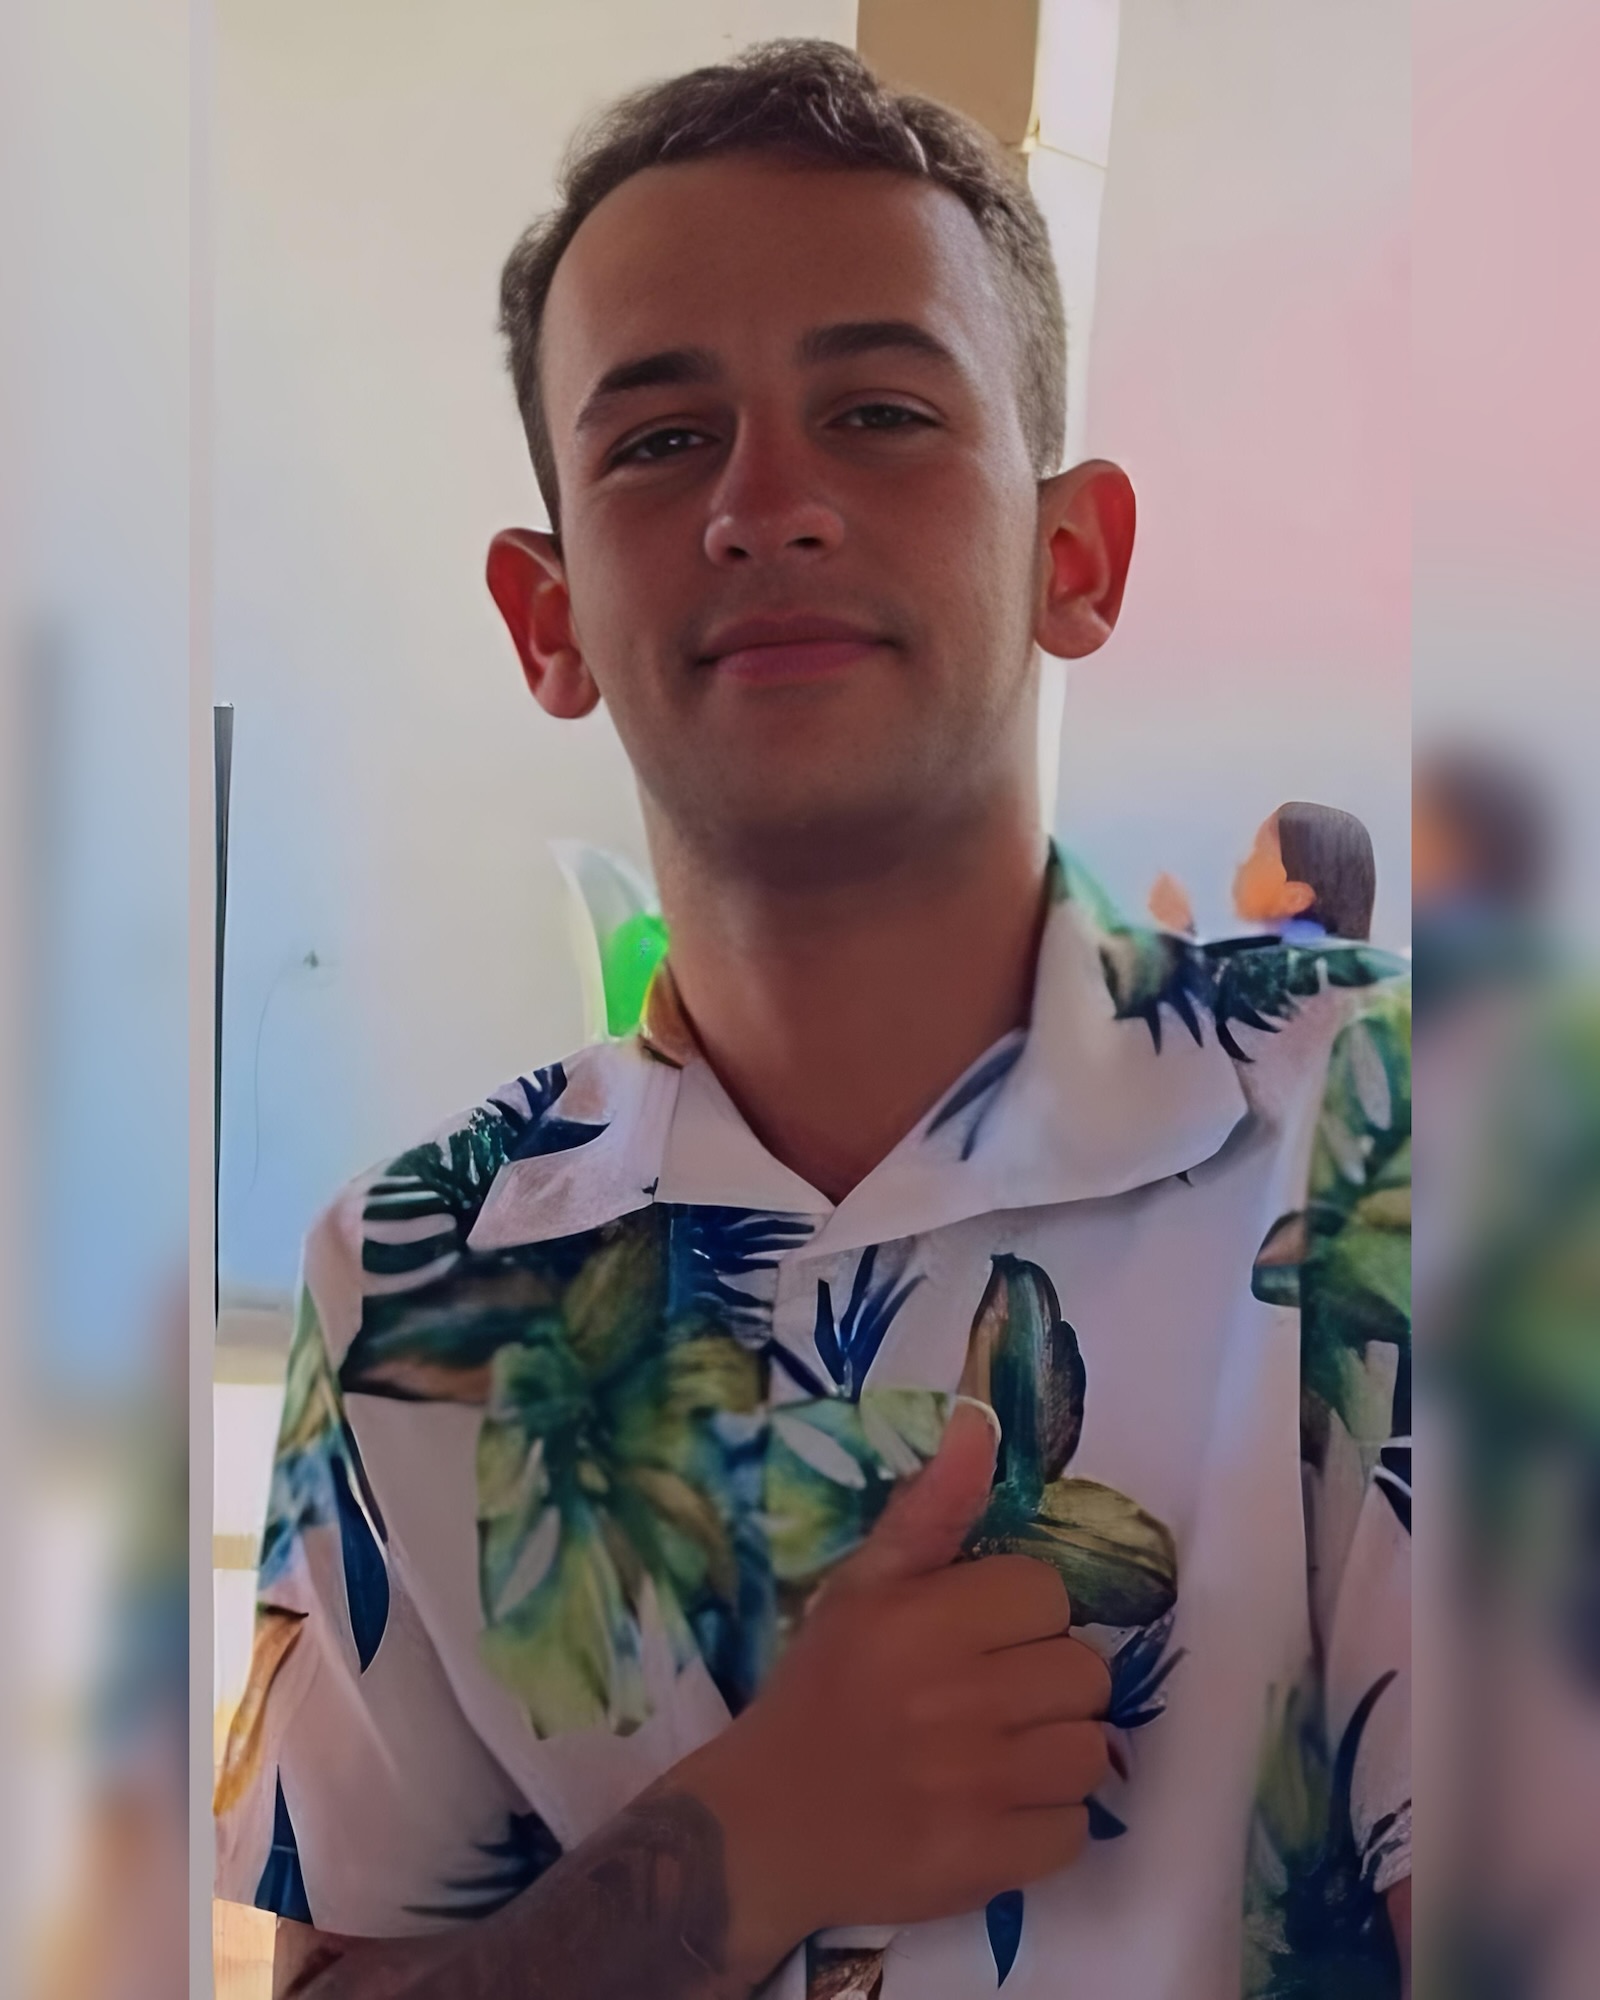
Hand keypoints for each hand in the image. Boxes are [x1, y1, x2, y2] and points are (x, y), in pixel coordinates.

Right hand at [677, 1398, 1111, 1982]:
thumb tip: (979, 1423)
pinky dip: (1046, 1823)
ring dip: (1056, 1752)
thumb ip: (930, 1508)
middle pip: (1084, 1672)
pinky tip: (995, 1808)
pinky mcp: (989, 1863)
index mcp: (923, 1621)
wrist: (762, 1827)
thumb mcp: (860, 1587)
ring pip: (1092, 1751)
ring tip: (1000, 1753)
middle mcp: (956, 1699)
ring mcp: (977, 1788)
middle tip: (990, 1697)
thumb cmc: (818, 1692)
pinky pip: (1076, 1829)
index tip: (978, 1636)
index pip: (1046, 1594)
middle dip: (1045, 1681)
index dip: (1019, 1614)